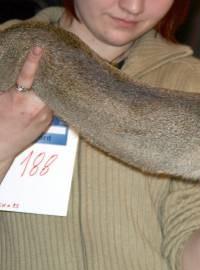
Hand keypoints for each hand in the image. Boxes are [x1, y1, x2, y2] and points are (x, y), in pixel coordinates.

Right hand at [0, 47, 51, 162]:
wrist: (1, 147)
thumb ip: (5, 85)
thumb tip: (12, 71)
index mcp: (19, 100)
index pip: (27, 76)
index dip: (33, 61)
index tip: (39, 48)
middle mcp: (37, 108)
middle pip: (47, 83)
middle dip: (47, 72)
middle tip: (50, 58)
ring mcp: (46, 116)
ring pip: (51, 94)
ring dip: (48, 85)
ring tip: (50, 74)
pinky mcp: (49, 122)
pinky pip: (51, 104)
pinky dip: (47, 97)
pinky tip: (44, 93)